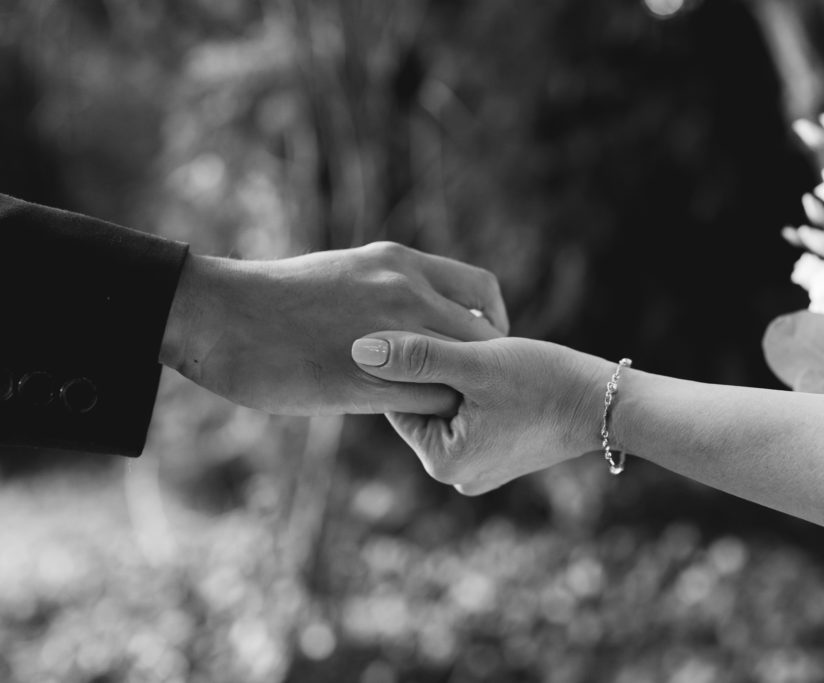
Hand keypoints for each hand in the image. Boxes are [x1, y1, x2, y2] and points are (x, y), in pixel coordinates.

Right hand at [160, 242, 507, 414]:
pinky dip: (433, 417)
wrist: (219, 314)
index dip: (491, 323)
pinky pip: (429, 402)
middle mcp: (406, 291)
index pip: (482, 290)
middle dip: (484, 367)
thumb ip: (388, 291)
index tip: (480, 345)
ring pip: (462, 373)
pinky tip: (417, 425)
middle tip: (469, 390)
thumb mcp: (345, 273)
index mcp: (400, 263)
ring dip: (459, 395)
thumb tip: (412, 317)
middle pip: (483, 337)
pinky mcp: (366, 381)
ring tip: (447, 412)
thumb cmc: (273, 299)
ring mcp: (390, 335)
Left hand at [350, 332, 615, 494]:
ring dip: (456, 377)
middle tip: (455, 338)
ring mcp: (478, 468)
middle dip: (435, 371)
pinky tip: (494, 369)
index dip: (410, 360)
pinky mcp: (498, 454)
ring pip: (447, 407)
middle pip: (423, 405)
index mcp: (443, 461)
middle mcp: (456, 474)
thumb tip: (359, 349)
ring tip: (480, 353)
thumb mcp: (477, 363)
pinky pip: (470, 415)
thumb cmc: (546, 382)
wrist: (607, 404)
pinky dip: (475, 391)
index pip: (400, 399)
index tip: (417, 330)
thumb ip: (419, 355)